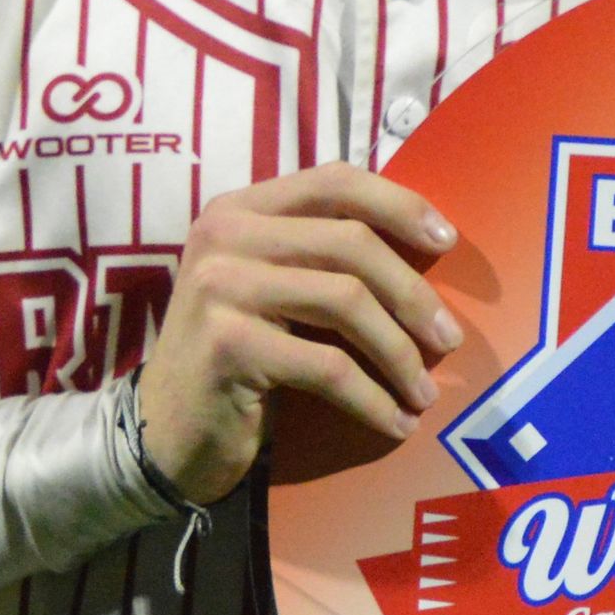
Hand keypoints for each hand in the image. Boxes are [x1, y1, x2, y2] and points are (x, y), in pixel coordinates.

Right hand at [135, 162, 459, 504]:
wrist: (166, 432)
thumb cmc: (239, 360)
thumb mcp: (274, 291)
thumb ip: (323, 257)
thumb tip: (427, 249)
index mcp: (240, 208)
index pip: (334, 181)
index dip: (399, 204)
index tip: (447, 242)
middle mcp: (225, 234)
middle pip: (351, 243)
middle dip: (413, 294)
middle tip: (449, 339)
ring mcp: (220, 286)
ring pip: (346, 301)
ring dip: (399, 353)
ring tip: (425, 391)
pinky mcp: (227, 345)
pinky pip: (327, 367)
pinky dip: (372, 398)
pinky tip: (394, 422)